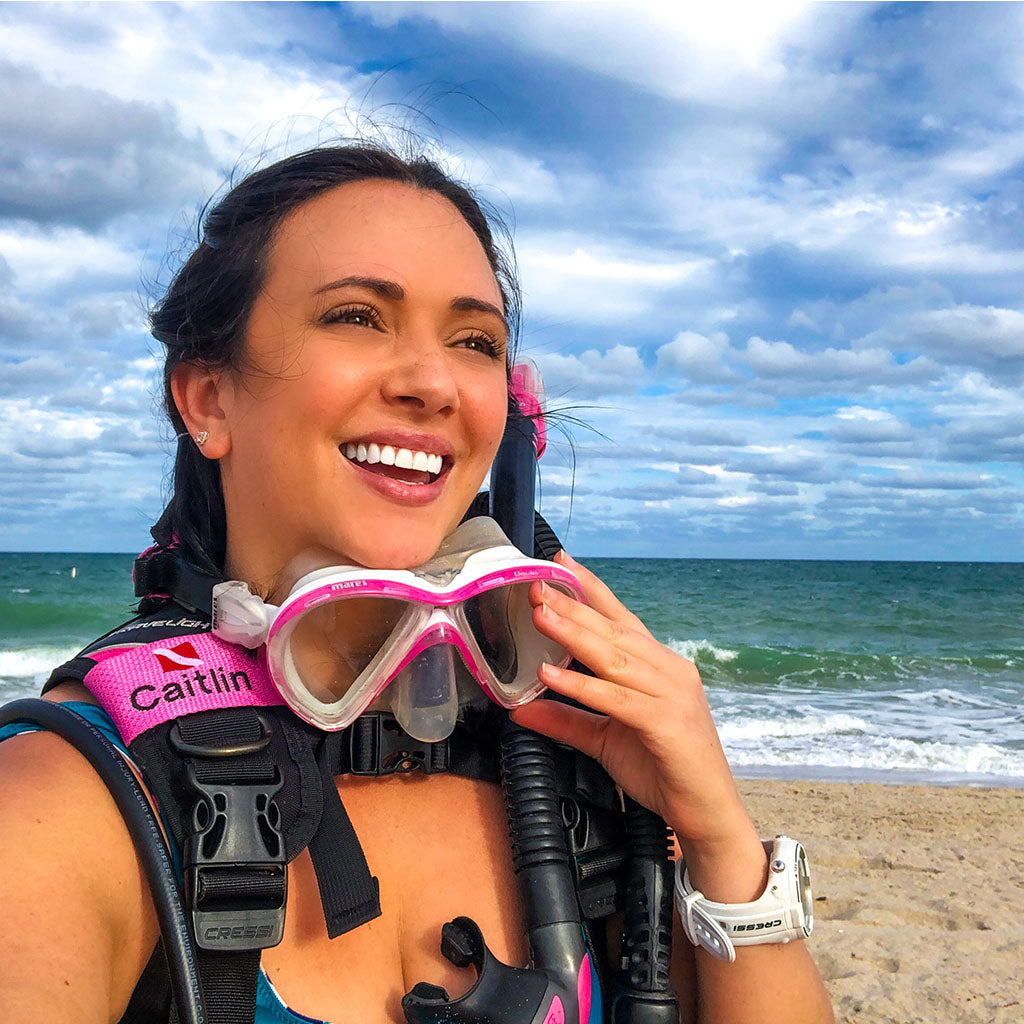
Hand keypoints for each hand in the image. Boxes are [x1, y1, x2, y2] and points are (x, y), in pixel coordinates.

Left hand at [512, 550, 758, 862]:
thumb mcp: (603, 738)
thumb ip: (565, 719)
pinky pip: (618, 698)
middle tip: (537, 585)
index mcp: (658, 665)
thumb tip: (519, 707)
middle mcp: (669, 669)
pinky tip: (552, 674)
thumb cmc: (662, 768)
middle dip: (572, 605)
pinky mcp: (667, 721)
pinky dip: (583, 685)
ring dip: (573, 634)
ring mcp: (672, 693)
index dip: (590, 589)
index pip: (620, 617)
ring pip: (615, 656)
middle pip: (613, 630)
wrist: (705, 813)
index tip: (561, 563)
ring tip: (540, 615)